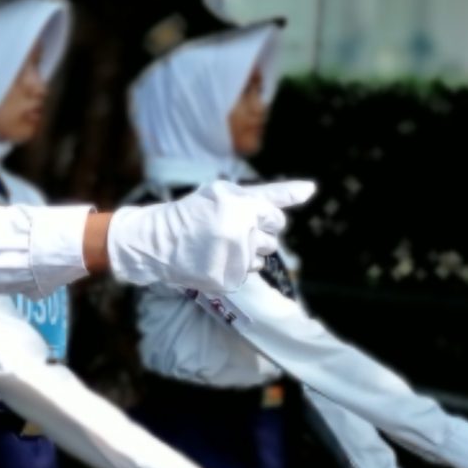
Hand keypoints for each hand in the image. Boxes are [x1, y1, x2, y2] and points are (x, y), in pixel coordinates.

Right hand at [105, 181, 314, 293]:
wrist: (156, 241)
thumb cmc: (195, 211)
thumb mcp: (229, 193)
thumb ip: (274, 193)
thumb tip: (312, 189)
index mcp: (243, 206)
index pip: (276, 219)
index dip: (259, 219)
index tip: (238, 218)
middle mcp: (241, 231)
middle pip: (272, 241)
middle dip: (254, 237)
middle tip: (224, 232)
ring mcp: (234, 257)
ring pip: (261, 261)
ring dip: (246, 255)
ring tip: (217, 247)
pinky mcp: (228, 279)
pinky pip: (246, 276)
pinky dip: (232, 270)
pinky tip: (211, 261)